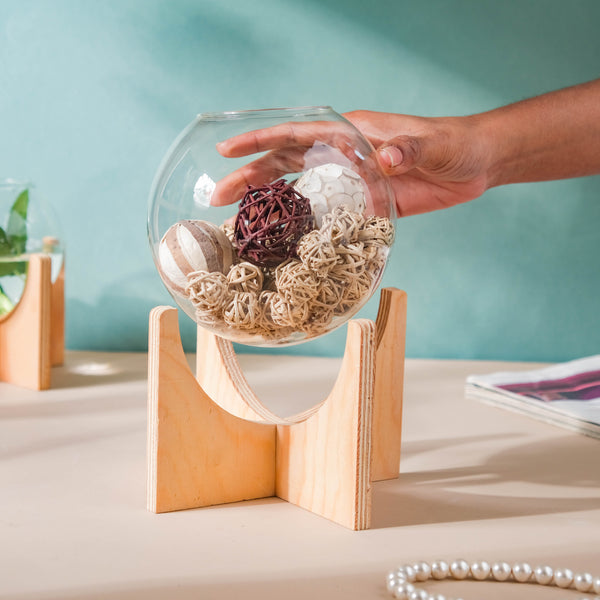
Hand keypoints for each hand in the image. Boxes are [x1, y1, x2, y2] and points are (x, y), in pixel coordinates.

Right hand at [211, 110, 490, 216]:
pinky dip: (304, 223)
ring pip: (300, 188)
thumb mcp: (434, 144)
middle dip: (250, 177)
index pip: (296, 134)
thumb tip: (388, 157)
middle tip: (218, 196)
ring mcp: (351, 179)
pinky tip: (286, 238)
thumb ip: (410, 148)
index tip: (227, 151)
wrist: (475, 163)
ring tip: (240, 219)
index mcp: (351, 133)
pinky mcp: (365, 202)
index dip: (260, 143)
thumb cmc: (454, 144)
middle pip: (285, 163)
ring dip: (270, 202)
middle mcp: (343, 154)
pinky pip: (327, 212)